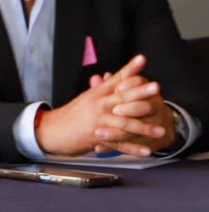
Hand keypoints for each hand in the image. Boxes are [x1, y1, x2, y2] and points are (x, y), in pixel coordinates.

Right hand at [36, 55, 170, 156]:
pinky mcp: (95, 137)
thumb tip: (110, 76)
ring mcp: (97, 121)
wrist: (51, 130)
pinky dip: (133, 148)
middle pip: (122, 97)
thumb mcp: (87, 98)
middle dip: (140, 93)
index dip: (130, 71)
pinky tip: (146, 151)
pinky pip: (118, 144)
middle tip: (156, 89)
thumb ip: (101, 88)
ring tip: (161, 130)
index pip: (116, 79)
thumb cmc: (71, 115)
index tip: (143, 60)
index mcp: (97, 93)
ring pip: (124, 122)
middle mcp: (98, 104)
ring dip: (144, 127)